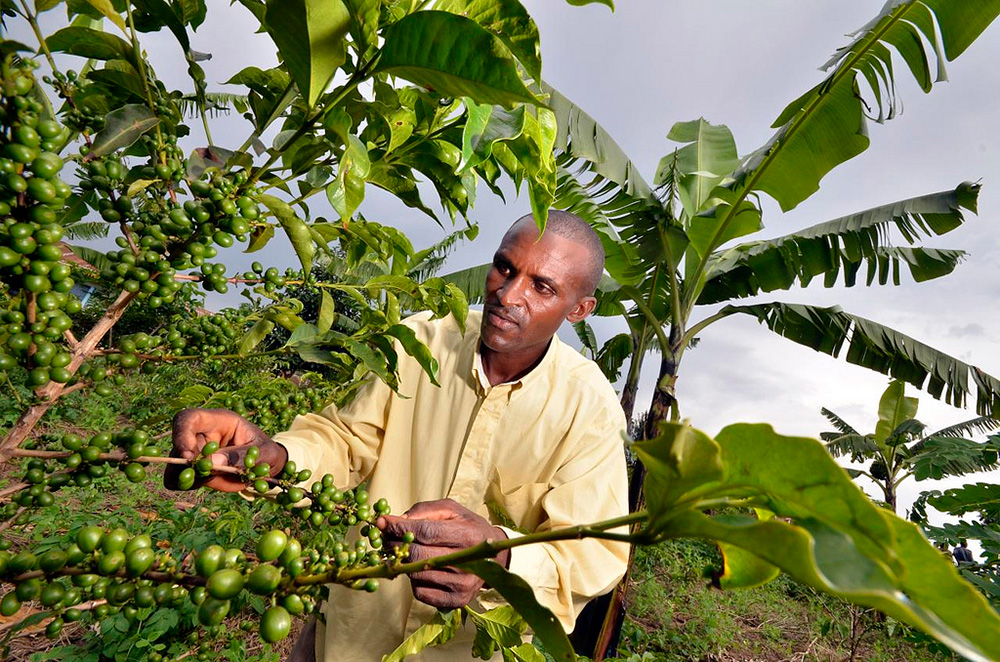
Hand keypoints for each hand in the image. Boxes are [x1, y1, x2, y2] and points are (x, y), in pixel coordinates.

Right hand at [166, 408, 287, 491]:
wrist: (268, 465)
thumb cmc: (267, 451)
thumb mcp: (265, 453)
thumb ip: (241, 457)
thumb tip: (212, 463)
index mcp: (220, 421)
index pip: (189, 418)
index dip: (181, 434)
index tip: (188, 457)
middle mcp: (203, 434)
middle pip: (179, 446)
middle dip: (187, 465)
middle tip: (205, 478)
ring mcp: (196, 452)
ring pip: (176, 465)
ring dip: (190, 478)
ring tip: (215, 481)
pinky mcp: (195, 469)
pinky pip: (181, 479)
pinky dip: (190, 485)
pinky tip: (210, 484)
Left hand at [377, 499, 509, 608]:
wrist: (494, 558)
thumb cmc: (468, 527)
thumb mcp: (451, 510)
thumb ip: (425, 511)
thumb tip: (397, 521)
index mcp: (469, 535)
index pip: (427, 532)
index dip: (401, 528)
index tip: (382, 522)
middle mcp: (468, 562)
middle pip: (419, 555)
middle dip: (396, 545)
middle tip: (386, 538)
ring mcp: (463, 585)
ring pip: (417, 575)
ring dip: (403, 563)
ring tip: (404, 553)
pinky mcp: (456, 601)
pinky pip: (421, 593)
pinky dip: (413, 580)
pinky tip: (418, 569)